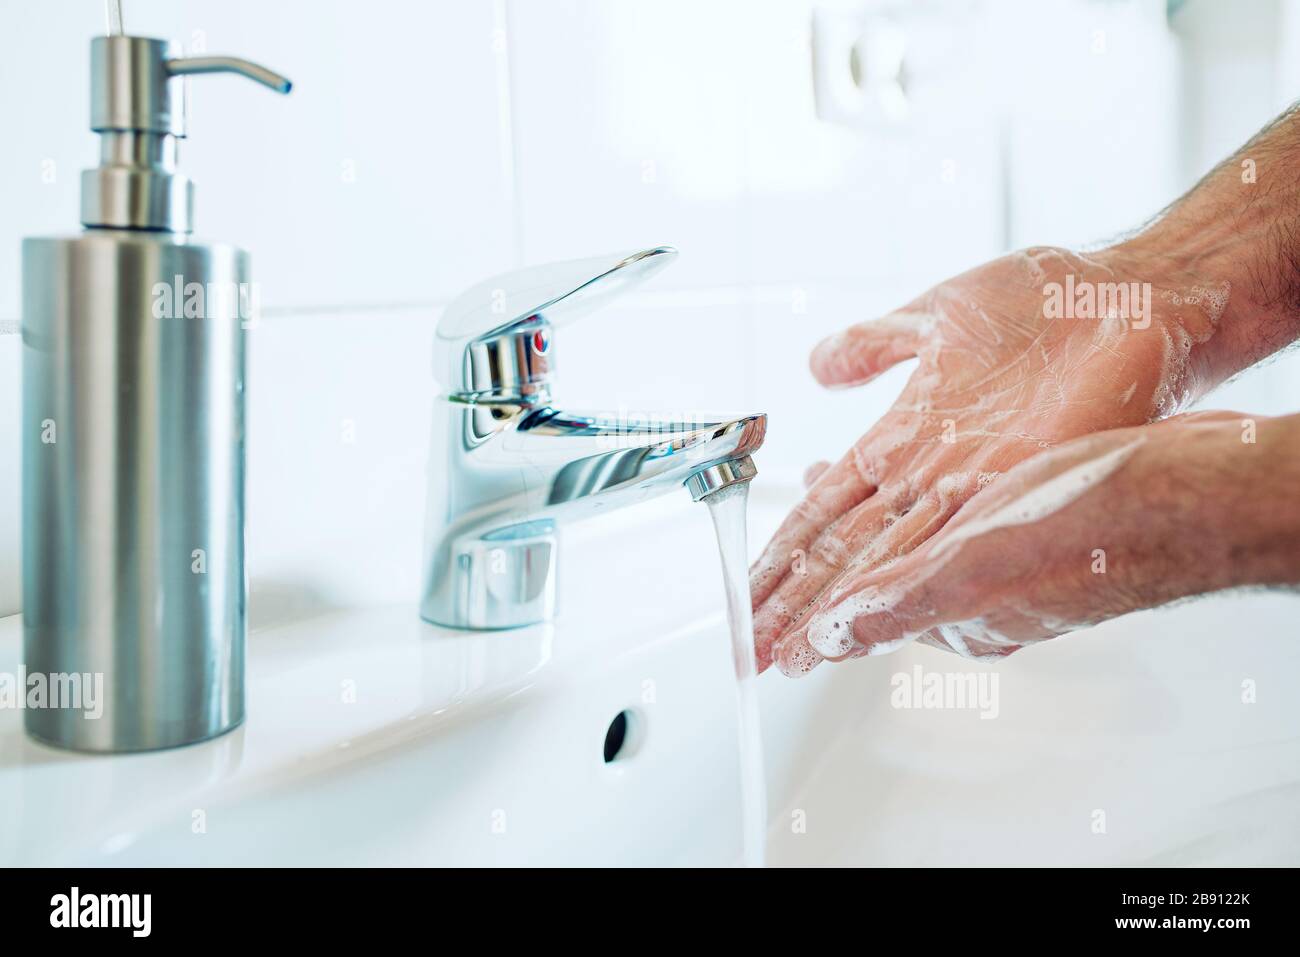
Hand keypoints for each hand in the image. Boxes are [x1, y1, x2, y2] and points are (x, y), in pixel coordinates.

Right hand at [750, 246, 1232, 675]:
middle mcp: (929, 475)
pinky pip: (948, 542)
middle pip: (845, 551)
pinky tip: (866, 618)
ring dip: (837, 610)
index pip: (825, 511)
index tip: (747, 595)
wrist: (1132, 294)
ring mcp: (972, 485)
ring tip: (795, 653)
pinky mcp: (1018, 483)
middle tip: (752, 651)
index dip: (782, 555)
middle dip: (794, 603)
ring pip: (886, 560)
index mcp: (902, 437)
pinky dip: (902, 583)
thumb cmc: (1044, 301)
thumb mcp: (932, 316)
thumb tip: (816, 365)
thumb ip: (873, 344)